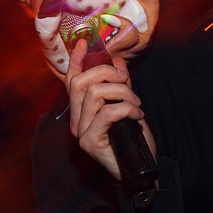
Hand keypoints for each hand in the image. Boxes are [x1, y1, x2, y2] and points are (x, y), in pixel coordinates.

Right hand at [64, 39, 156, 180]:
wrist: (141, 168)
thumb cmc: (133, 139)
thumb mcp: (127, 104)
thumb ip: (120, 83)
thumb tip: (116, 60)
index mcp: (80, 110)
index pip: (71, 81)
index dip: (76, 61)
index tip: (83, 43)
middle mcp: (75, 120)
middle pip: (81, 83)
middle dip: (107, 74)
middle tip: (127, 81)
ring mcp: (80, 132)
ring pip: (95, 94)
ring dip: (122, 93)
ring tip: (136, 104)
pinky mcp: (90, 142)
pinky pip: (108, 112)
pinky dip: (127, 108)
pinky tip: (137, 115)